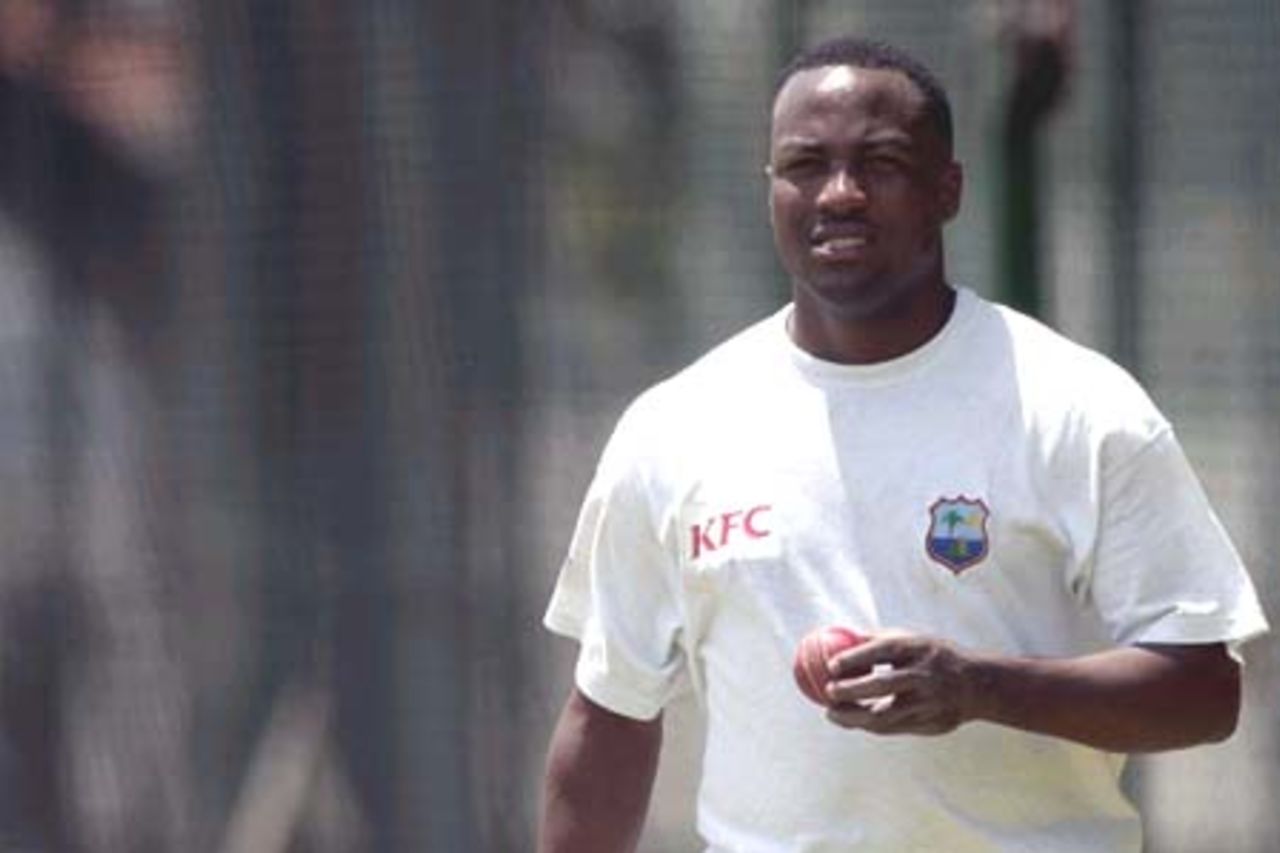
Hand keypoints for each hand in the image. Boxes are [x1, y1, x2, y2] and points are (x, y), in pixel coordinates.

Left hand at [824, 631, 980, 735]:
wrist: (977, 685)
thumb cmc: (933, 657)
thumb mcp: (912, 640)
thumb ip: (878, 639)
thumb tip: (838, 636)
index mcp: (920, 649)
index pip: (884, 650)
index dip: (856, 657)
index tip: (831, 665)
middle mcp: (925, 675)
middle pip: (884, 685)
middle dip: (852, 691)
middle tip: (827, 692)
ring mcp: (929, 703)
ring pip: (887, 715)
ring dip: (854, 717)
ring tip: (830, 713)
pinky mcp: (930, 724)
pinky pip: (894, 728)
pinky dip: (869, 726)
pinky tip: (850, 720)